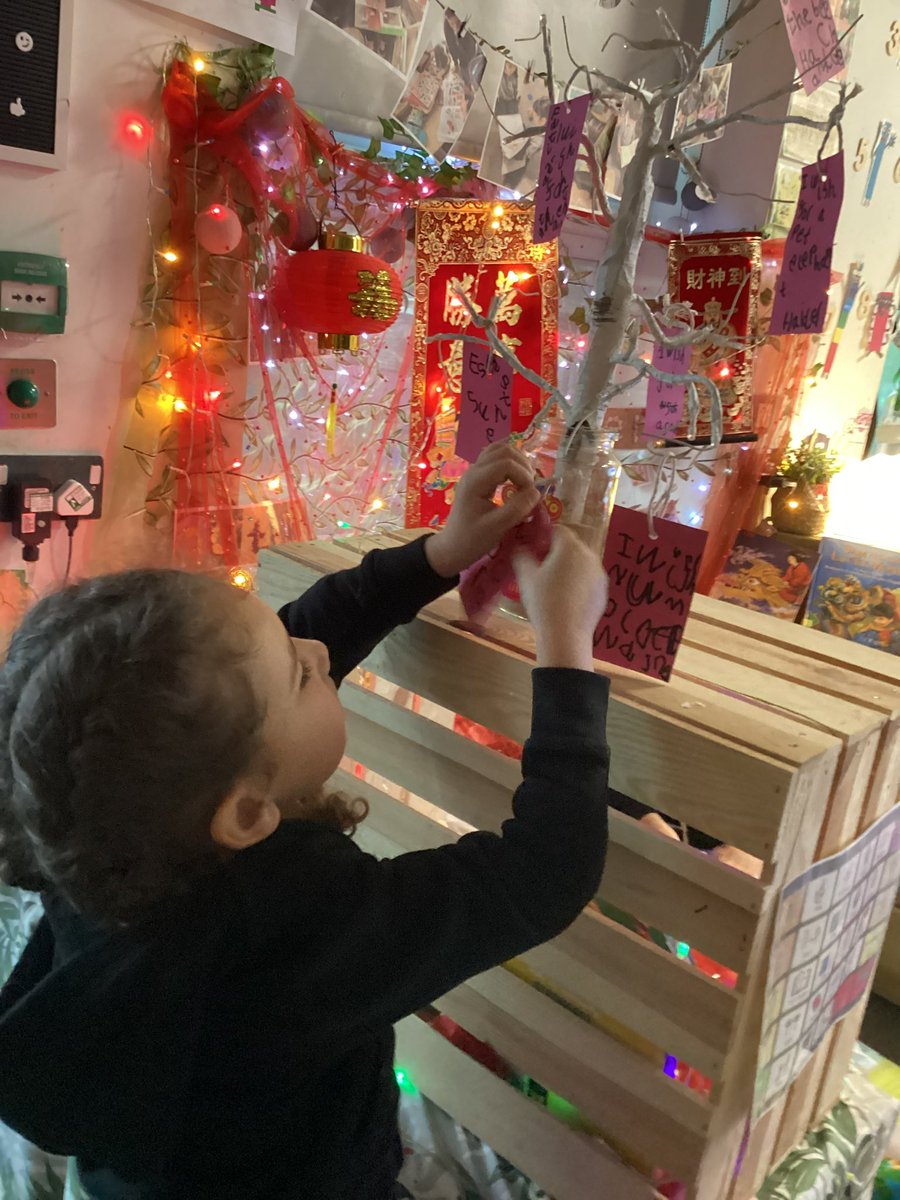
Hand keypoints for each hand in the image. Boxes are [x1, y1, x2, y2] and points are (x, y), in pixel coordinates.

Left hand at [425, 442, 540, 578]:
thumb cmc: (472, 540)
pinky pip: (494, 457)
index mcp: (476, 482)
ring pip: (499, 450)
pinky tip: (516, 475)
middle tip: (530, 487)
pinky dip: (509, 461)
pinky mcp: (477, 476)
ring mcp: (474, 472)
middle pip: (504, 450)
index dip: (524, 475)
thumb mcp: (496, 528)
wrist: (452, 547)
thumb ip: (517, 509)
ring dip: (517, 461)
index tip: (530, 495)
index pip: (506, 463)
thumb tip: (536, 492)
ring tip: (526, 481)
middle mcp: (473, 471)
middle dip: (523, 465)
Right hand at [513, 525, 607, 670]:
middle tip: (541, 568)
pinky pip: (588, 579)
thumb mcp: (525, 577)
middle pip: (571, 545)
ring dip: (568, 567)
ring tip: (553, 586)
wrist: (566, 635)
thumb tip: (520, 547)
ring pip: (581, 562)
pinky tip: (566, 599)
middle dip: (556, 552)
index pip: (558, 530)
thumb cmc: (543, 602)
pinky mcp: (603, 591)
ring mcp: (599, 574)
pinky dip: (578, 582)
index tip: (534, 550)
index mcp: (570, 547)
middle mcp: (589, 555)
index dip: (544, 537)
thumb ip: (521, 555)